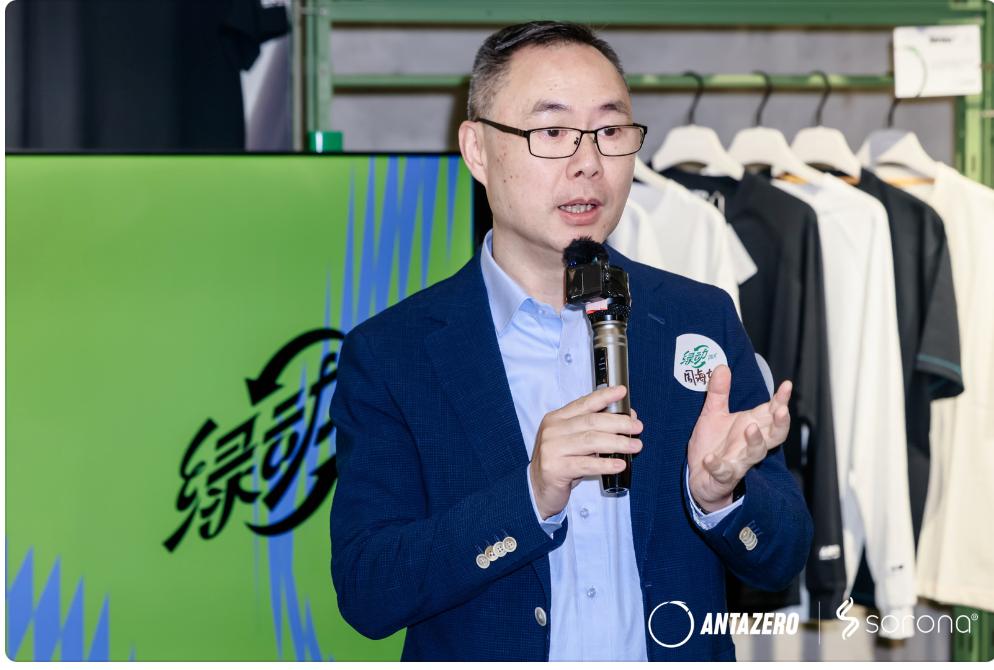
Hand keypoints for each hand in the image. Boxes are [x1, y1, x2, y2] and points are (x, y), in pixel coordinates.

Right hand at [529, 385, 643, 519]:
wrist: (538, 489)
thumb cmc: (560, 464)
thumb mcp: (573, 442)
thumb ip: (593, 430)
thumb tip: (625, 421)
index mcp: (557, 419)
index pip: (584, 403)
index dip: (604, 396)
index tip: (621, 392)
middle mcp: (552, 430)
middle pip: (591, 421)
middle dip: (618, 423)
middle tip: (637, 427)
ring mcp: (552, 448)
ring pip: (591, 441)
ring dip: (617, 443)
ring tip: (635, 446)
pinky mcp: (555, 468)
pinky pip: (586, 464)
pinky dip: (605, 464)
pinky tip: (619, 464)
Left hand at [687, 364, 790, 511]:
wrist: (700, 477)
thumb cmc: (713, 444)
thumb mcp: (713, 414)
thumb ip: (719, 392)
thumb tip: (722, 366)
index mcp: (751, 426)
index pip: (770, 412)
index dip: (780, 400)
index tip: (786, 385)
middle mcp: (749, 444)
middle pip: (775, 435)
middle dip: (780, 424)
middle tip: (781, 410)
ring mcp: (739, 461)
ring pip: (756, 454)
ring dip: (755, 441)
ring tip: (749, 427)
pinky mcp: (724, 476)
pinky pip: (724, 471)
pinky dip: (718, 465)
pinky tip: (709, 458)